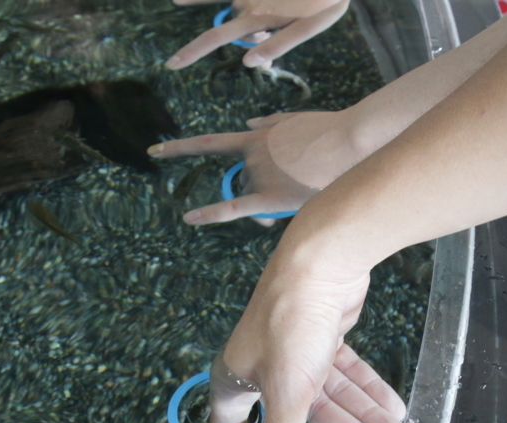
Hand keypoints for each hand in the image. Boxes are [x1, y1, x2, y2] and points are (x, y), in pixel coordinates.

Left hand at [150, 110, 360, 224]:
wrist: (351, 142)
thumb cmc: (329, 132)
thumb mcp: (295, 119)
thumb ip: (268, 123)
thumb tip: (246, 125)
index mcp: (255, 137)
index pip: (210, 144)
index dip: (180, 148)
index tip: (155, 150)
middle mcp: (250, 156)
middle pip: (242, 182)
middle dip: (257, 191)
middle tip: (285, 193)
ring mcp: (259, 176)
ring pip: (252, 198)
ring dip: (267, 206)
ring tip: (298, 198)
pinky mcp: (271, 198)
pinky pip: (234, 208)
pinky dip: (210, 212)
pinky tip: (189, 218)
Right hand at [166, 0, 350, 69]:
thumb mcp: (309, 27)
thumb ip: (278, 43)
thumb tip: (247, 61)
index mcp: (257, 17)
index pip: (215, 38)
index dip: (191, 52)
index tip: (171, 64)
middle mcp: (246, 0)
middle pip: (235, 27)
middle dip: (250, 39)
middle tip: (278, 39)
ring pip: (240, 9)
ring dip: (253, 19)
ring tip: (283, 14)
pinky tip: (178, 0)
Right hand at [209, 252, 404, 422]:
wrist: (322, 259)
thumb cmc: (291, 325)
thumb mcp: (287, 395)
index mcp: (238, 379)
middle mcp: (261, 366)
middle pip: (304, 414)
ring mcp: (294, 350)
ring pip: (331, 393)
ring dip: (365, 414)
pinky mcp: (322, 336)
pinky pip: (345, 372)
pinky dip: (368, 388)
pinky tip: (394, 407)